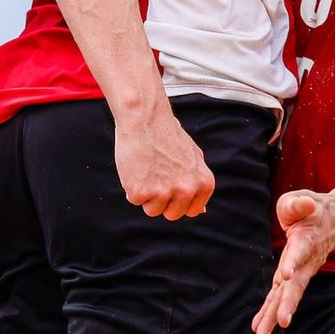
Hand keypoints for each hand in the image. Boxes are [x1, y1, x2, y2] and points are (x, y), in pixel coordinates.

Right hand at [113, 101, 214, 219]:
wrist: (145, 118)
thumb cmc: (166, 134)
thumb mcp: (193, 156)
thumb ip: (198, 183)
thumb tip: (201, 210)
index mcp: (203, 183)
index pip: (192, 211)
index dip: (178, 199)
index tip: (171, 183)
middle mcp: (186, 190)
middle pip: (172, 214)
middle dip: (162, 199)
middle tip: (157, 174)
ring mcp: (164, 192)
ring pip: (152, 210)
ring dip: (146, 193)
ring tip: (147, 168)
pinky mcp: (141, 192)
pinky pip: (133, 200)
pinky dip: (131, 186)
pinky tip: (136, 166)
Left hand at [251, 189, 334, 333]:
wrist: (334, 220)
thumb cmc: (314, 209)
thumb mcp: (304, 199)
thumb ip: (300, 202)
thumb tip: (306, 203)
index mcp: (307, 240)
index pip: (300, 252)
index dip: (294, 262)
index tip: (287, 275)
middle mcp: (306, 260)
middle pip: (296, 285)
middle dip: (287, 304)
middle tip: (281, 322)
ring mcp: (300, 271)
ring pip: (287, 296)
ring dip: (275, 316)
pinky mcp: (293, 276)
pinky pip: (280, 295)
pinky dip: (270, 310)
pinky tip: (258, 326)